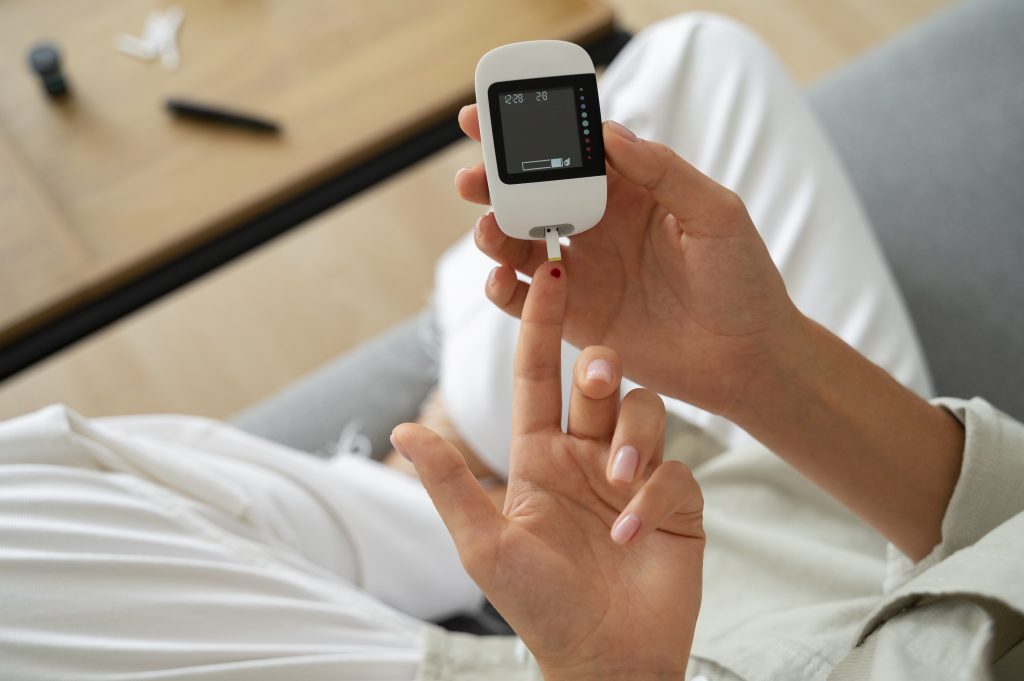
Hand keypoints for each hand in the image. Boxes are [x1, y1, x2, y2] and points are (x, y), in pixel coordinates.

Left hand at [391, 262, 703, 679]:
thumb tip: (402, 431)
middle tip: (595, 375)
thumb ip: (450, 484)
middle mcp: (587, 457)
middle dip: (598, 367)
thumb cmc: (539, 606)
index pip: (537, 376)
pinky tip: (632, 531)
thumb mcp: (485, 545)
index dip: (541, 325)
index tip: (550, 272)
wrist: (604, 659)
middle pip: (599, 382)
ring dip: (632, 435)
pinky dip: (654, 493)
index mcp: (539, 457)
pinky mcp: (676, 503)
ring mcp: (633, 477)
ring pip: (644, 411)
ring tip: (616, 484)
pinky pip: (675, 471)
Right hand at [455, 106, 799, 416]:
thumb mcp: (717, 216)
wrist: (747, 360)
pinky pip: (523, 299)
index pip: (572, 153)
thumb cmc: (743, 282)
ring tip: (488, 228)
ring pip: (519, 243)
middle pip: (532, 194)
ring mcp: (582, 272)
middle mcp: (598, 227)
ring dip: (494, 231)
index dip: (532, 134)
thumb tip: (610, 133)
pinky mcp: (573, 317)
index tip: (493, 117)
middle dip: (495, 181)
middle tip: (471, 176)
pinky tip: (499, 276)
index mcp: (630, 192)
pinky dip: (501, 287)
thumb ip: (665, 172)